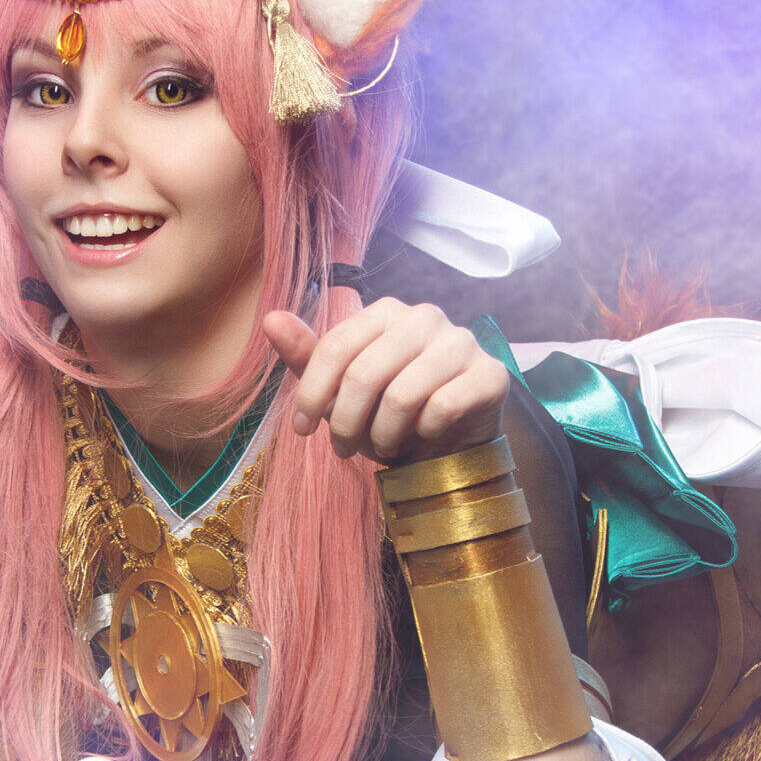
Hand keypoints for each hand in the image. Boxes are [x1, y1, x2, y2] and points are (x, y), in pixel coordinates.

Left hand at [264, 299, 507, 465]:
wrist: (448, 444)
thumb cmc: (389, 413)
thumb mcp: (341, 390)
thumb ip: (307, 356)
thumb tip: (270, 318)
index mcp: (387, 311)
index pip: (336, 347)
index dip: (312, 394)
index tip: (302, 430)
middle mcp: (426, 317)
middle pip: (365, 374)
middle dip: (346, 423)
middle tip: (344, 449)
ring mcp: (462, 342)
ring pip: (403, 395)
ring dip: (384, 435)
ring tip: (383, 446)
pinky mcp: (490, 374)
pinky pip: (442, 408)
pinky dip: (423, 434)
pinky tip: (422, 437)